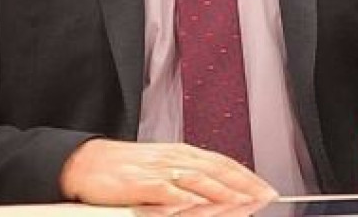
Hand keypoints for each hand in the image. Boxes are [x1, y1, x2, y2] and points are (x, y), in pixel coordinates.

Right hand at [59, 138, 278, 205]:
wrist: (90, 162)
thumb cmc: (127, 169)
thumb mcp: (163, 167)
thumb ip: (189, 176)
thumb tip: (218, 188)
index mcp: (181, 153)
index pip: (221, 163)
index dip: (246, 175)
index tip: (266, 188)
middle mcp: (174, 158)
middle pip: (215, 170)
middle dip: (243, 184)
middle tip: (265, 196)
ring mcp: (158, 170)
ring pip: (197, 179)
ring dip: (222, 192)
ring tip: (243, 202)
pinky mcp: (140, 184)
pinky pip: (165, 190)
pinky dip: (182, 197)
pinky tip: (195, 204)